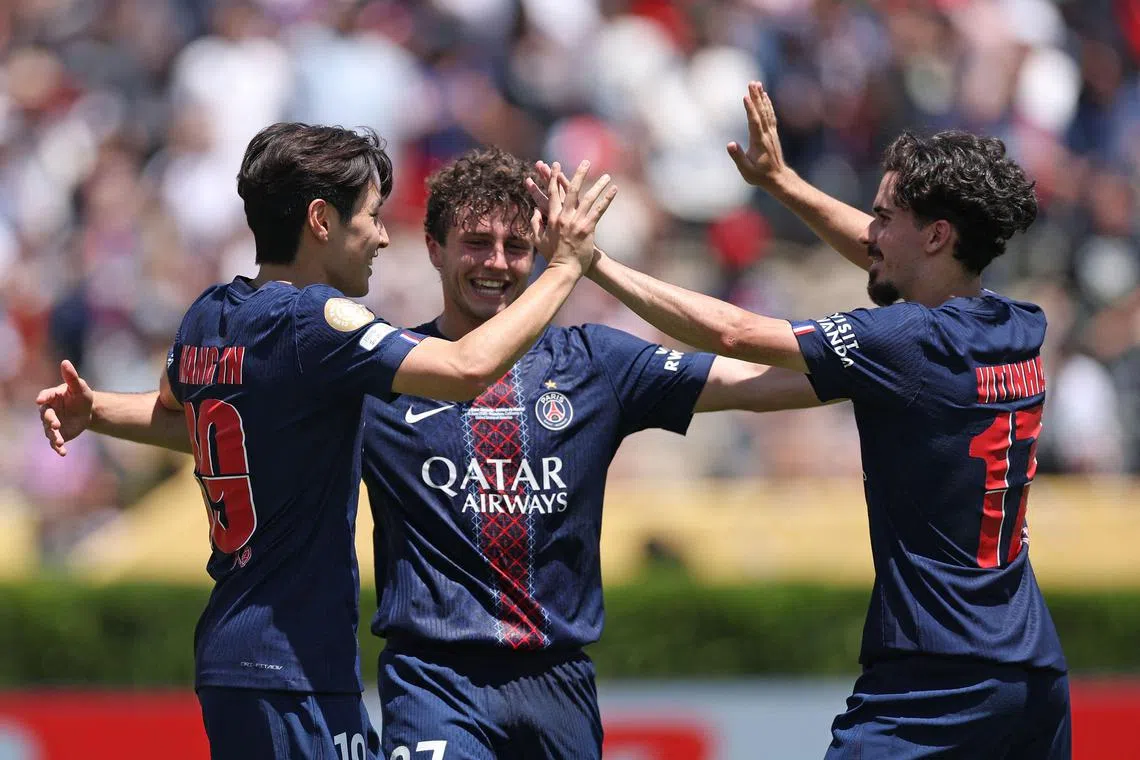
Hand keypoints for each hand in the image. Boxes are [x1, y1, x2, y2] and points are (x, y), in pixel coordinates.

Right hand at [36, 359, 93, 455]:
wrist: (87, 411)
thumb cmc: (81, 396)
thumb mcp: (79, 386)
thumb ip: (71, 376)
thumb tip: (65, 362)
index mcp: (51, 397)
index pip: (45, 396)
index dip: (42, 397)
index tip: (40, 400)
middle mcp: (48, 411)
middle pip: (46, 416)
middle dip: (50, 421)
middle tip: (56, 425)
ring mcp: (52, 424)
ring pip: (49, 431)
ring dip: (53, 437)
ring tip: (59, 441)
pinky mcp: (58, 434)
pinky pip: (56, 442)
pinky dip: (58, 448)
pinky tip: (63, 453)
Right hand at [529, 159, 615, 275]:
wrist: (564, 269)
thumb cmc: (552, 256)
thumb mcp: (538, 240)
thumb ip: (535, 224)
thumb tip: (535, 211)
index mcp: (552, 218)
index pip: (552, 193)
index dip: (553, 177)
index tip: (555, 165)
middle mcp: (564, 217)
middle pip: (571, 190)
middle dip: (579, 174)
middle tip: (586, 162)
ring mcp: (576, 222)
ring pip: (588, 198)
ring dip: (598, 185)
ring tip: (607, 176)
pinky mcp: (588, 228)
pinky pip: (599, 210)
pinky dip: (607, 199)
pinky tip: (614, 190)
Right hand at [727, 81, 788, 188]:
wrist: (778, 178)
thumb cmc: (759, 176)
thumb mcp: (746, 170)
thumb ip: (738, 157)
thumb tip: (729, 144)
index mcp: (759, 142)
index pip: (754, 122)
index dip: (750, 109)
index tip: (746, 96)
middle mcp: (767, 134)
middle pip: (761, 112)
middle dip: (756, 97)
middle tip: (752, 83)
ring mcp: (771, 133)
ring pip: (766, 111)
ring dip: (761, 97)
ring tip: (757, 84)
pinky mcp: (773, 133)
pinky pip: (770, 115)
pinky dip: (767, 104)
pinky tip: (765, 96)